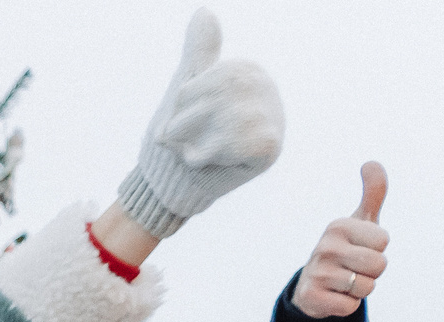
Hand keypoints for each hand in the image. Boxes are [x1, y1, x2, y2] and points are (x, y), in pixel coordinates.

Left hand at [115, 9, 284, 238]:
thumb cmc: (178, 134)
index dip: (184, 102)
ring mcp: (272, 118)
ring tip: (193, 152)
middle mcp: (266, 89)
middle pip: (218, 97)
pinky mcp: (270, 147)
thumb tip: (204, 11)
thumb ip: (198, 53)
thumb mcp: (184, 89)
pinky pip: (236, 142)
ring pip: (226, 119)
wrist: (171, 183)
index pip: (210, 78)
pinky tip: (212, 162)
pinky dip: (211, 156)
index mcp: (246, 71)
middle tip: (178, 139)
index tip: (180, 116)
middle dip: (185, 123)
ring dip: (193, 142)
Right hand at [290, 163, 388, 319]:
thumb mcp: (361, 220)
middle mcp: (324, 247)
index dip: (378, 249)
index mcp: (338, 226)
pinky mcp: (312, 297)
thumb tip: (371, 162)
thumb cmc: (346, 248)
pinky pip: (350, 306)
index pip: (384, 242)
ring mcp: (316, 273)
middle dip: (373, 272)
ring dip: (360, 290)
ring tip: (344, 282)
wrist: (313, 284)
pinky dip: (347, 305)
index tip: (360, 249)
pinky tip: (334, 296)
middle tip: (354, 268)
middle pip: (379, 265)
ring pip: (367, 288)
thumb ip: (373, 192)